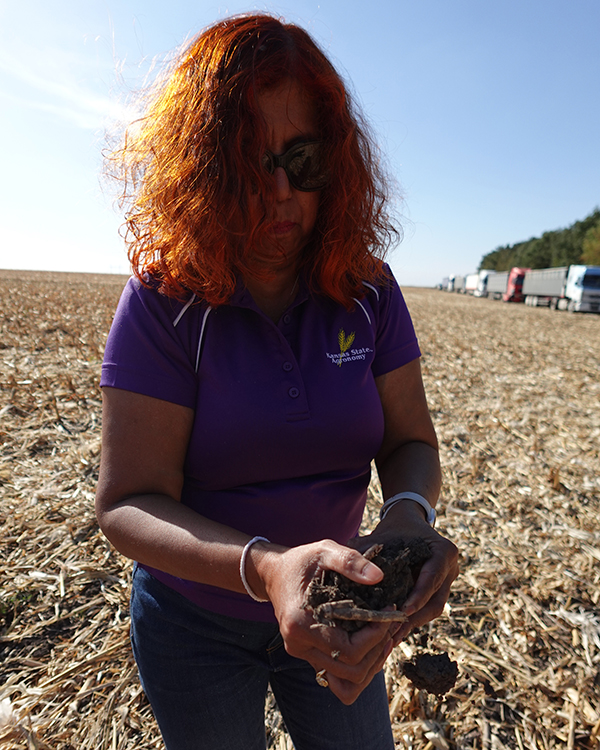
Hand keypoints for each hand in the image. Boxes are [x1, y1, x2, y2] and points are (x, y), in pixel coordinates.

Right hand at [253, 539, 394, 703]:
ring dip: (371, 662)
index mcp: (301, 622)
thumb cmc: (300, 560)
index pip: (349, 650)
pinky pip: (337, 674)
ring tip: (384, 635)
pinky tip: (369, 643)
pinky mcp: (307, 654)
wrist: (274, 573)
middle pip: (350, 670)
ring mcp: (301, 652)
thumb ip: (350, 561)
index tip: (389, 611)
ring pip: (346, 680)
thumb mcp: (324, 551)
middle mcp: (299, 644)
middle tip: (391, 624)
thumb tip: (378, 576)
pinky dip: (358, 665)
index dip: (376, 635)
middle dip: (377, 649)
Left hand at [350, 503, 458, 644]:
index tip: (403, 610)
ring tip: (393, 637)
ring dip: (414, 622)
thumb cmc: (394, 528)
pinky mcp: (441, 589)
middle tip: (395, 632)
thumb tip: (350, 566)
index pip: (432, 578)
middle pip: (436, 599)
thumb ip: (367, 549)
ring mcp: (449, 579)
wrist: (407, 522)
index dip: (418, 596)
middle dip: (415, 616)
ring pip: (435, 608)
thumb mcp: (382, 535)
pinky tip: (395, 630)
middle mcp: (451, 567)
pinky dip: (413, 618)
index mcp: (444, 551)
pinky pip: (429, 608)